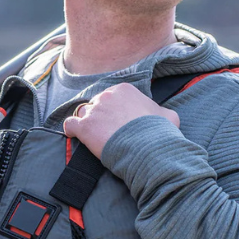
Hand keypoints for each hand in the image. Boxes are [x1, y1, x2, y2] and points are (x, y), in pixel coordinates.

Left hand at [62, 83, 179, 158]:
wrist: (147, 147)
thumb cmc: (159, 131)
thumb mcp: (168, 116)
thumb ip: (161, 111)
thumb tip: (163, 114)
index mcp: (124, 90)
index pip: (112, 96)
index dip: (115, 109)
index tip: (120, 121)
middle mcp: (106, 96)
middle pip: (97, 103)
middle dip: (102, 116)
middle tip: (109, 130)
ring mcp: (94, 111)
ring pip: (83, 113)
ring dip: (88, 122)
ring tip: (95, 135)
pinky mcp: (84, 127)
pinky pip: (70, 124)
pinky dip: (72, 129)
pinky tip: (75, 134)